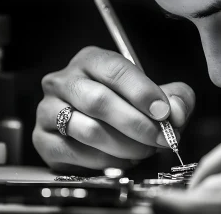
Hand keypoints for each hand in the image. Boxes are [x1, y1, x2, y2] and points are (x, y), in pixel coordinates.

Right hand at [33, 46, 194, 172]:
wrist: (103, 124)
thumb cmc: (131, 104)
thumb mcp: (159, 94)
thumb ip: (177, 98)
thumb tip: (176, 113)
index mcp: (92, 60)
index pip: (115, 70)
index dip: (142, 92)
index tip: (164, 113)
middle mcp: (64, 81)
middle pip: (100, 102)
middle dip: (137, 124)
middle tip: (160, 139)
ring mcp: (48, 110)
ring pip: (87, 130)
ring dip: (124, 146)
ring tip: (145, 150)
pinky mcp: (43, 140)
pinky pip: (74, 153)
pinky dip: (105, 161)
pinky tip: (124, 160)